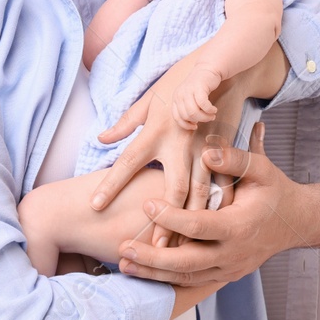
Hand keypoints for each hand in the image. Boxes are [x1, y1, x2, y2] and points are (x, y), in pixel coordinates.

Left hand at [90, 70, 207, 246]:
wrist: (224, 69)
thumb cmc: (181, 81)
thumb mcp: (151, 98)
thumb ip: (127, 122)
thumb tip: (102, 138)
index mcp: (157, 130)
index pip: (129, 160)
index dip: (111, 183)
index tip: (94, 205)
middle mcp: (181, 143)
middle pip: (173, 187)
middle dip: (165, 221)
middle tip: (154, 250)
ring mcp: (205, 149)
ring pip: (201, 193)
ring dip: (190, 223)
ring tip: (180, 250)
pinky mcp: (224, 152)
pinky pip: (222, 185)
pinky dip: (217, 207)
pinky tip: (212, 229)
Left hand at [116, 124, 300, 284]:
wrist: (296, 222)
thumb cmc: (274, 191)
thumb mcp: (261, 169)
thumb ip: (234, 159)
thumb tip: (205, 153)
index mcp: (241, 226)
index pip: (199, 226)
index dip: (171, 217)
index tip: (147, 204)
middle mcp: (234, 254)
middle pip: (187, 263)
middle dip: (152, 259)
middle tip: (122, 247)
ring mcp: (229, 269)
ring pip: (186, 278)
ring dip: (153, 273)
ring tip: (124, 264)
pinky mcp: (224, 276)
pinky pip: (192, 281)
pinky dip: (167, 279)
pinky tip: (144, 273)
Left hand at [171, 65, 222, 130]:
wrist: (208, 69)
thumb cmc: (200, 87)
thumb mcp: (190, 97)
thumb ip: (188, 109)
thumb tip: (193, 124)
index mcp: (176, 98)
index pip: (177, 117)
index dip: (186, 125)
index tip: (195, 126)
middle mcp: (180, 94)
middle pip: (187, 116)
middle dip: (200, 120)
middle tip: (209, 118)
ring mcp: (188, 90)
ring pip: (194, 112)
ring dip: (205, 117)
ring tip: (212, 115)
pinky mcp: (198, 88)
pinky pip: (203, 104)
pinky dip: (209, 110)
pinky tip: (214, 109)